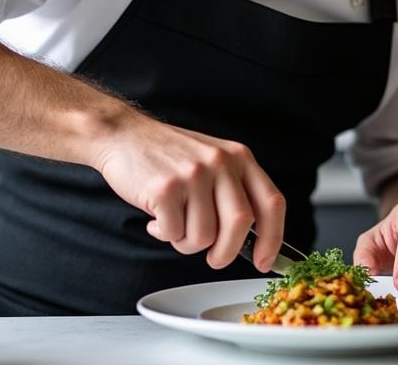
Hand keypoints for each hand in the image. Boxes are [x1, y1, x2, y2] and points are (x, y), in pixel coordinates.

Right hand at [92, 111, 285, 271]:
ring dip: (186, 242)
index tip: (265, 262)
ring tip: (173, 223)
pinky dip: (164, 234)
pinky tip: (156, 218)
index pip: (271, 202)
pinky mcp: (165, 189)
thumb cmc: (169, 155)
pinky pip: (174, 233)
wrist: (124, 135)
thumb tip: (253, 242)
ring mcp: (193, 174)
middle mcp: (220, 163)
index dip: (273, 238)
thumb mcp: (213, 161)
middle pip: (240, 224)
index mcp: (239, 157)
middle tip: (214, 259)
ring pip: (204, 236)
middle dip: (226, 253)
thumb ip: (234, 192)